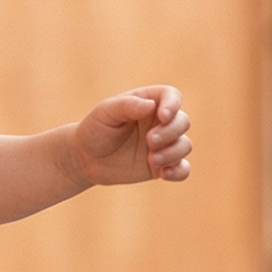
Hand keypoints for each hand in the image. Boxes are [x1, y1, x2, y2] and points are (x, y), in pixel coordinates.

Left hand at [71, 85, 191, 186]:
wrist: (86, 158)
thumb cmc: (95, 129)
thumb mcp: (106, 113)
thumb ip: (127, 105)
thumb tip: (151, 105)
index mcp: (149, 103)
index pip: (172, 96)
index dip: (173, 104)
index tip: (162, 116)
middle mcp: (160, 123)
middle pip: (182, 122)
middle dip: (170, 132)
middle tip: (149, 141)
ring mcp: (163, 145)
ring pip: (184, 145)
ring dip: (172, 153)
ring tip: (151, 160)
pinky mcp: (161, 166)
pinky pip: (182, 169)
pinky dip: (179, 172)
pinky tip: (164, 174)